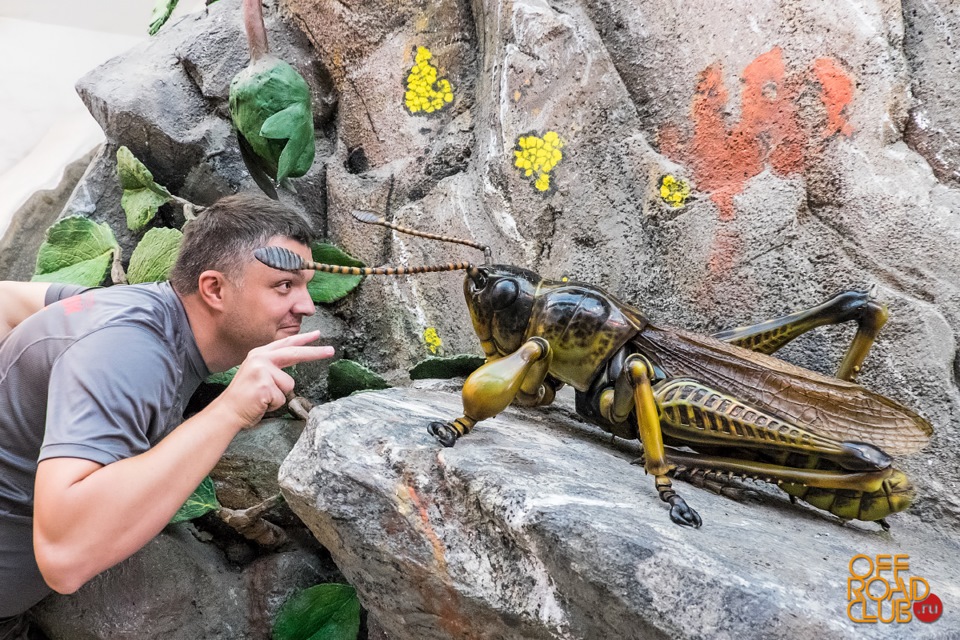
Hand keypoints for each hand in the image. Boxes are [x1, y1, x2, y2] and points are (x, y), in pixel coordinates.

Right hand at [214, 330, 333, 428]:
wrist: (227, 411)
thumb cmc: (245, 397)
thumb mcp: (257, 374)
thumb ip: (273, 366)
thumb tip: (295, 359)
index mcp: (259, 354)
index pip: (285, 344)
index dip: (302, 339)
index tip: (318, 334)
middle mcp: (260, 359)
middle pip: (294, 354)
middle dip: (315, 353)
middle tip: (331, 351)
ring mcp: (262, 371)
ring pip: (289, 384)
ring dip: (279, 395)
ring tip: (263, 398)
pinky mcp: (265, 386)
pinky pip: (282, 398)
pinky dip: (274, 405)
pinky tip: (261, 403)